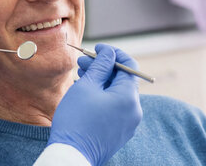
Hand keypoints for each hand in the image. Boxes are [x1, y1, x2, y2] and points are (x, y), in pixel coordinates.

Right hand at [49, 44, 142, 165]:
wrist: (71, 156)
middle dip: (103, 68)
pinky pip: (115, 108)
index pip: (129, 65)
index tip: (97, 49)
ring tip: (81, 76)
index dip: (113, 53)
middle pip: (122, 80)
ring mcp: (128, 123)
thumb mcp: (87, 86)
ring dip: (101, 82)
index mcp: (129, 97)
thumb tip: (109, 53)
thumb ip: (101, 66)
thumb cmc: (76, 119)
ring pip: (117, 94)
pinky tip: (86, 94)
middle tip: (83, 62)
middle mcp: (134, 110)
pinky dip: (103, 97)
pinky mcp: (120, 132)